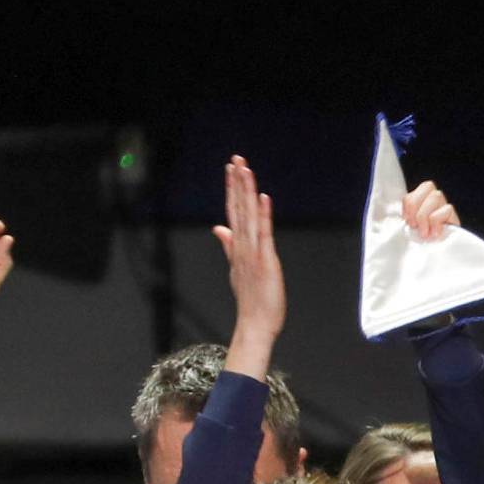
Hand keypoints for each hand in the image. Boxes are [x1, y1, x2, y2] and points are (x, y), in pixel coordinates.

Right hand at [212, 155, 285, 373]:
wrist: (255, 325)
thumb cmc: (251, 300)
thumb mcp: (238, 268)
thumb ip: (229, 245)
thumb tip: (219, 228)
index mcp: (238, 247)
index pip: (233, 212)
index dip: (232, 189)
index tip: (231, 168)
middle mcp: (243, 246)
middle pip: (238, 208)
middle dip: (237, 183)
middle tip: (237, 158)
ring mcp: (253, 253)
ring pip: (248, 216)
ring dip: (247, 192)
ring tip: (245, 169)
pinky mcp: (265, 261)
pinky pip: (264, 234)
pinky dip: (263, 215)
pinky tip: (263, 197)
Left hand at [402, 179, 460, 240]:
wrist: (433, 263)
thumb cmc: (419, 245)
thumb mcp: (408, 228)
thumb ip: (406, 216)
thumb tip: (402, 214)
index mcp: (422, 201)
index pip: (417, 189)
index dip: (410, 202)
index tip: (407, 220)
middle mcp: (435, 201)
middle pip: (428, 186)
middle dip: (417, 207)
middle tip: (415, 226)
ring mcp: (445, 208)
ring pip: (436, 196)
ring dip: (425, 215)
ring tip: (424, 232)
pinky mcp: (454, 219)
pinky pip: (446, 209)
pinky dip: (436, 221)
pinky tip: (435, 234)